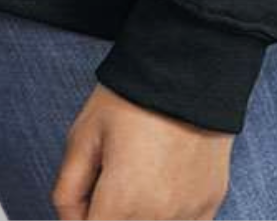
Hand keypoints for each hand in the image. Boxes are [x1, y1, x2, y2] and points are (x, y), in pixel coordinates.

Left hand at [52, 82, 232, 218]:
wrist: (188, 70)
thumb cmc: (132, 97)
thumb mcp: (84, 135)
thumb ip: (67, 191)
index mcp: (123, 201)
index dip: (84, 217)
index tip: (87, 196)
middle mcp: (158, 217)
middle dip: (110, 213)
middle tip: (112, 176)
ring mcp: (189, 214)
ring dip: (139, 215)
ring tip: (140, 175)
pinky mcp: (209, 205)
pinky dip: (167, 215)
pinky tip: (163, 184)